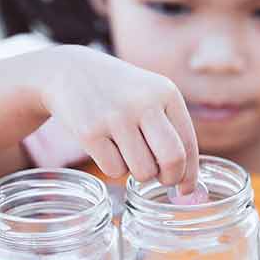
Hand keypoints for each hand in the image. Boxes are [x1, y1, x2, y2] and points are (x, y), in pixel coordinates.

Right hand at [35, 45, 198, 193]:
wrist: (69, 71)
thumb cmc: (120, 93)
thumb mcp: (151, 96)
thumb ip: (171, 130)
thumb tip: (186, 180)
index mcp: (167, 93)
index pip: (189, 143)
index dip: (190, 173)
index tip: (186, 189)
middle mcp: (144, 102)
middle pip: (172, 159)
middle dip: (171, 178)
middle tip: (162, 180)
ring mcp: (116, 116)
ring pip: (143, 171)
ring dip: (139, 172)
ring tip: (128, 153)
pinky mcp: (90, 132)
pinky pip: (114, 171)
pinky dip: (114, 168)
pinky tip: (107, 148)